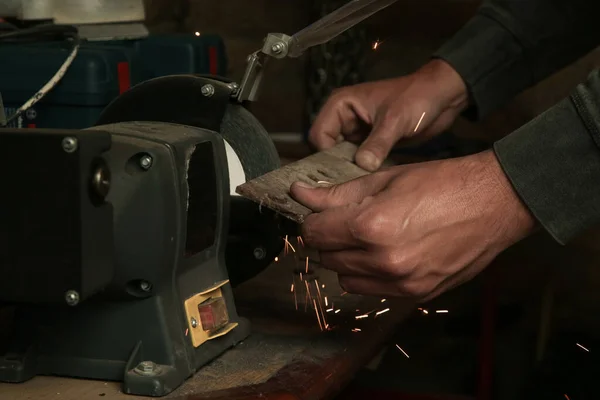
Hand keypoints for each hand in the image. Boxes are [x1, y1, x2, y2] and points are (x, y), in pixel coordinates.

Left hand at [290, 151, 535, 300]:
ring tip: (367, 238)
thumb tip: (299, 195)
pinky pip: (374, 291)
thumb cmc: (442, 183)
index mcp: (371, 226)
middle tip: (344, 221)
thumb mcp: (385, 179)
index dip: (311, 221)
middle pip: (327, 258)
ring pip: (346, 280)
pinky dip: (370, 275)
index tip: (318, 214)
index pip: (314, 233)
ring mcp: (401, 282)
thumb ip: (337, 193)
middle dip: (328, 239)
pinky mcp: (417, 294)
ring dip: (347, 260)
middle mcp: (383, 261)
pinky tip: (386, 253)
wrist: (494, 203)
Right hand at [309, 59, 468, 170]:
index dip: (325, 155)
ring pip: (342, 158)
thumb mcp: (395, 120)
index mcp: (341, 105)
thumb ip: (377, 143)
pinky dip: (363, 171)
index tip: (340, 173)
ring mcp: (357, 132)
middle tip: (349, 184)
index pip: (318, 135)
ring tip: (359, 185)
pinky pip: (358, 161)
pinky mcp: (370, 144)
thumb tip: (362, 166)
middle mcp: (344, 119)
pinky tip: (370, 182)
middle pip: (327, 150)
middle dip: (337, 166)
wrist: (442, 97)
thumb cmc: (416, 98)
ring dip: (350, 170)